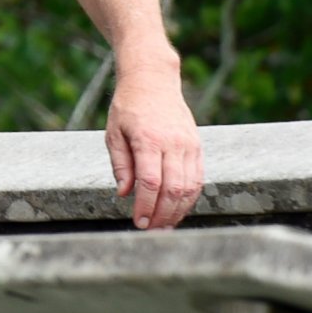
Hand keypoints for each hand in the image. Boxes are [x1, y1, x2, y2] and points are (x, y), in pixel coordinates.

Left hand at [106, 66, 202, 230]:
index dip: (146, 206)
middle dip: (163, 215)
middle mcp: (173, 144)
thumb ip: (121, 164)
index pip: (151, 182)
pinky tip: (178, 209)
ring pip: (190, 187)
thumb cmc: (128, 107)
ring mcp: (189, 145)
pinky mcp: (197, 147)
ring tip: (165, 226)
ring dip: (179, 211)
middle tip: (152, 231)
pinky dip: (189, 198)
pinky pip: (198, 178)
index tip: (139, 222)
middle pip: (173, 189)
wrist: (153, 81)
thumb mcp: (113, 132)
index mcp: (148, 140)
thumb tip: (125, 193)